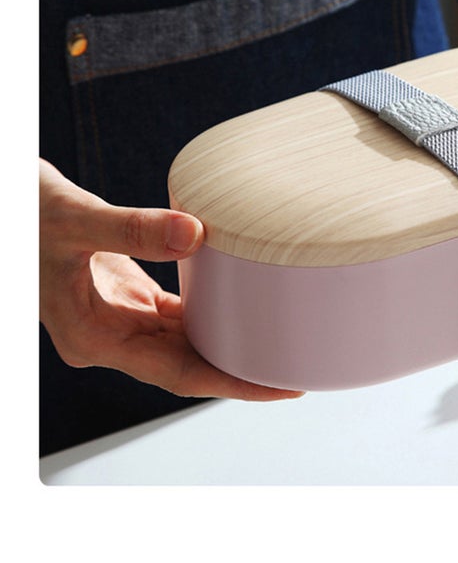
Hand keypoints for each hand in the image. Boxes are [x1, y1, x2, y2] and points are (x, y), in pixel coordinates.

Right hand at [39, 159, 303, 400]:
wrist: (15, 206)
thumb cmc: (29, 216)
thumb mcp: (75, 222)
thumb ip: (131, 229)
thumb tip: (195, 233)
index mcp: (96, 339)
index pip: (178, 373)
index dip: (230, 383)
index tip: (277, 386)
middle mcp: (112, 337)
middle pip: (189, 363)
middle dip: (240, 368)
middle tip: (295, 365)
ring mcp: (120, 318)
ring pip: (186, 339)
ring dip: (229, 341)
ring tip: (279, 340)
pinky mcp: (128, 296)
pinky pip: (178, 313)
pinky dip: (210, 310)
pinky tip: (242, 302)